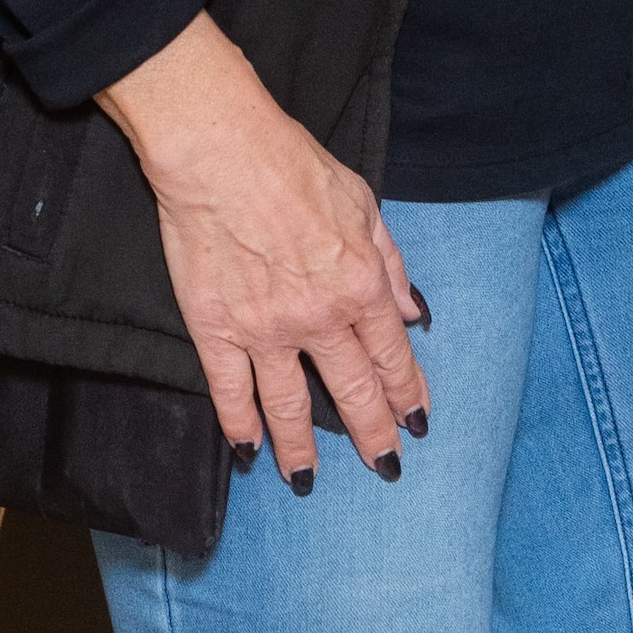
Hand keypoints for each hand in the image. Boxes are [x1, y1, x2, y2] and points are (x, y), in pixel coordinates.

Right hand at [99, 15, 426, 490]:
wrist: (220, 150)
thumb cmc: (292, 163)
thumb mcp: (362, 202)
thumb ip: (390, 262)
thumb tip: (412, 312)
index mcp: (361, 284)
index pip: (392, 355)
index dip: (406, 392)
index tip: (416, 419)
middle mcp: (320, 318)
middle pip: (353, 392)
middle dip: (373, 434)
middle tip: (384, 465)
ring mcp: (266, 330)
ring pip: (291, 407)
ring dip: (303, 450)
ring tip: (308, 482)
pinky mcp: (216, 330)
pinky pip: (230, 391)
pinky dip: (239, 426)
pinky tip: (247, 451)